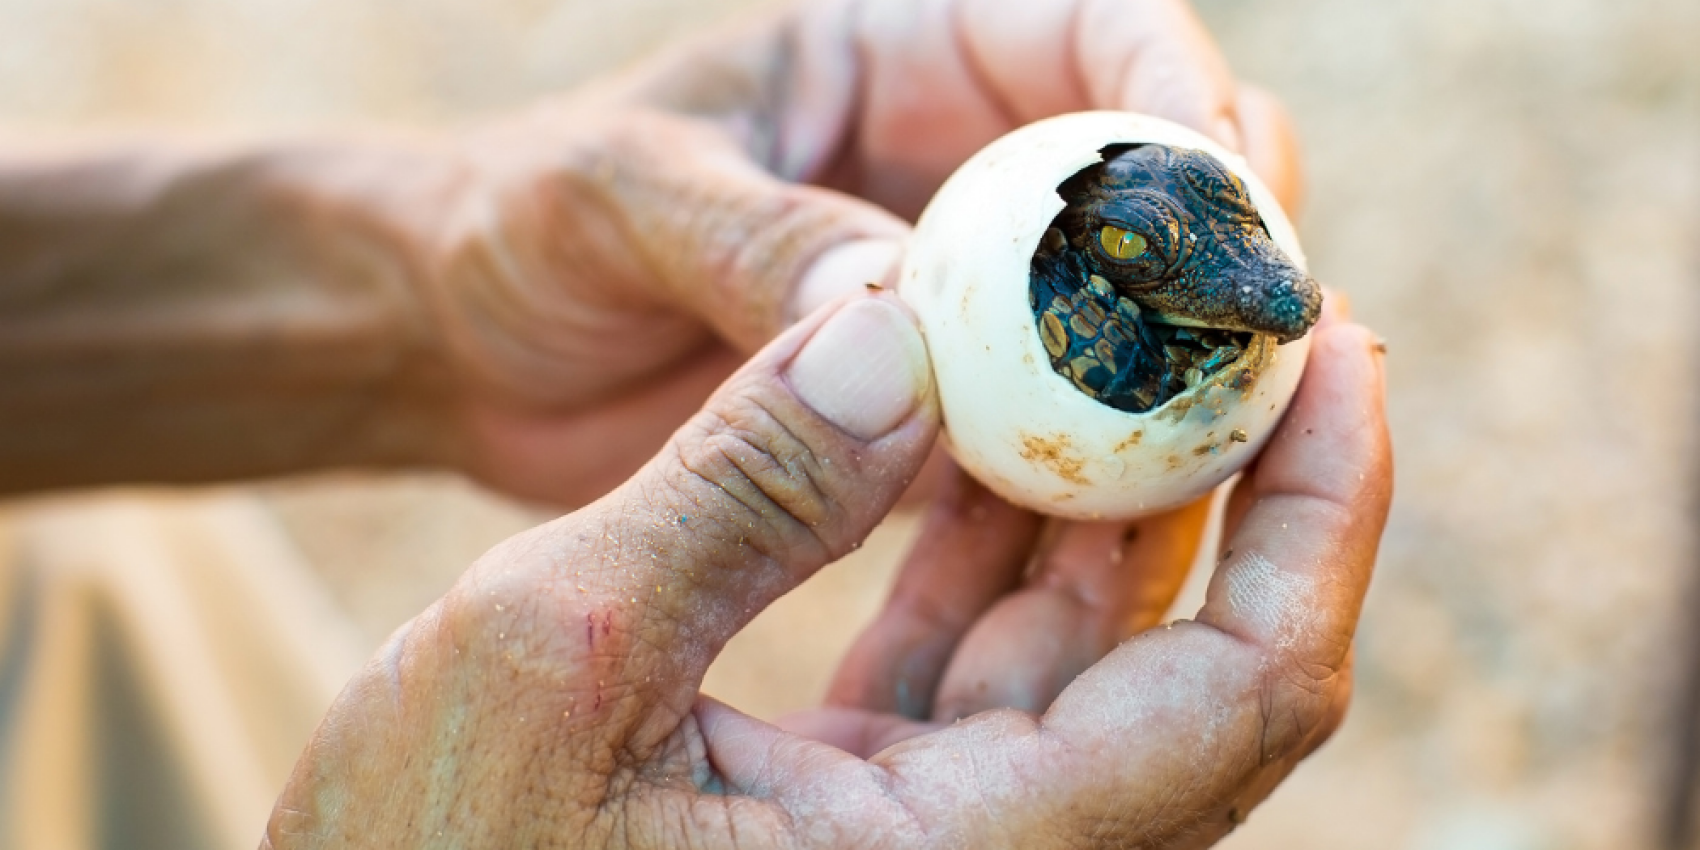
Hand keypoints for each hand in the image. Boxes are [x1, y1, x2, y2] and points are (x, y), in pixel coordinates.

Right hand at [265, 291, 1391, 847]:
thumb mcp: (545, 651)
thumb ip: (735, 490)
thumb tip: (898, 337)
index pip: (1233, 702)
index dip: (1320, 520)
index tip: (1342, 355)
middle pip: (1196, 677)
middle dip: (1236, 490)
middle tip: (1248, 320)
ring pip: (1086, 665)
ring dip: (1110, 506)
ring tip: (1122, 351)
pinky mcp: (857, 818)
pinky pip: (979, 676)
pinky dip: (993, 555)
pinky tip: (983, 439)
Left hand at [415, 0, 1301, 504]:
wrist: (467, 344)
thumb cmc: (523, 222)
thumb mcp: (617, 196)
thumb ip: (751, 238)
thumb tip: (894, 306)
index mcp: (897, 57)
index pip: (1095, 33)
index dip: (1183, 99)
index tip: (1226, 191)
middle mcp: (952, 168)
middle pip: (1153, 181)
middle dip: (1221, 244)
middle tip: (1255, 337)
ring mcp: (955, 294)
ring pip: (1121, 316)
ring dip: (1179, 372)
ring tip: (1221, 444)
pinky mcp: (931, 406)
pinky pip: (1045, 428)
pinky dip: (1089, 469)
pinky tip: (1112, 530)